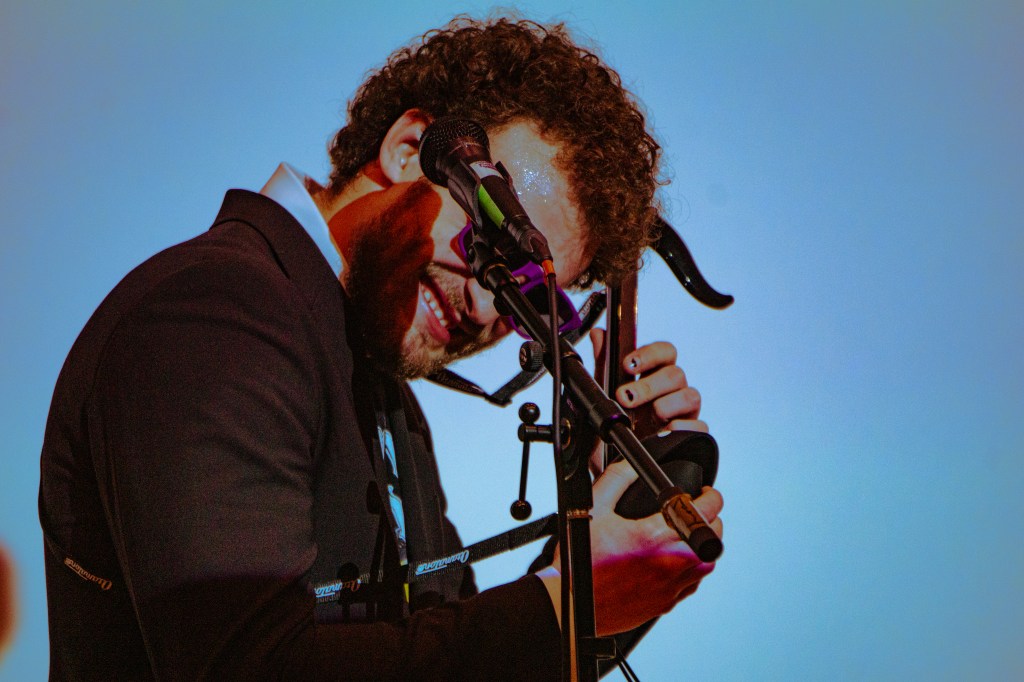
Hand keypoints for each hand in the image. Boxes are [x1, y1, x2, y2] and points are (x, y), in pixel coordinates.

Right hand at [545, 460, 723, 635]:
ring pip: (708, 563)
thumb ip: (618, 478)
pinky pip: (692, 584)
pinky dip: (691, 569)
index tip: (703, 492)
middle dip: (709, 518)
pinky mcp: (665, 604)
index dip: (710, 495)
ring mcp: (670, 587)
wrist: (569, 605)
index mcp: (656, 536)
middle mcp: (671, 563)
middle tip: (693, 510)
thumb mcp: (594, 508)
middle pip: (715, 536)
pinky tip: (672, 561)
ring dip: (703, 545)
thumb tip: (634, 464)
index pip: (706, 510)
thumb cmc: (579, 561)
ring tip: (684, 534)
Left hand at [591, 329, 705, 434]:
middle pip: (676, 374)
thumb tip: (599, 334)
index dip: (650, 354)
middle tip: (625, 397)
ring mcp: (684, 414)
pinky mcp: (692, 436)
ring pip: (691, 396)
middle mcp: (672, 392)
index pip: (665, 353)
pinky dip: (683, 427)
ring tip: (649, 415)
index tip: (627, 364)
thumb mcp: (603, 397)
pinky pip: (700, 427)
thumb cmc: (613, 427)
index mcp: (654, 377)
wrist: (610, 467)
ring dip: (667, 404)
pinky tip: (665, 432)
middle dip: (649, 385)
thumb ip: (603, 365)